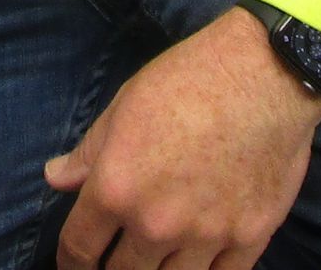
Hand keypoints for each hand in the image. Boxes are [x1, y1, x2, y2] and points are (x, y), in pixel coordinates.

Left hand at [44, 7, 320, 269]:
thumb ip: (89, 151)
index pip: (79, 249)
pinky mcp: (249, 240)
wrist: (264, 71)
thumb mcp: (125, 104)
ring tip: (158, 259)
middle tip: (119, 258)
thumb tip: (56, 179)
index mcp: (116, 188)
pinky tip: (201, 262)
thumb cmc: (188, 78)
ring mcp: (205, 238)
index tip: (77, 263)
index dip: (72, 262)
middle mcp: (156, 224)